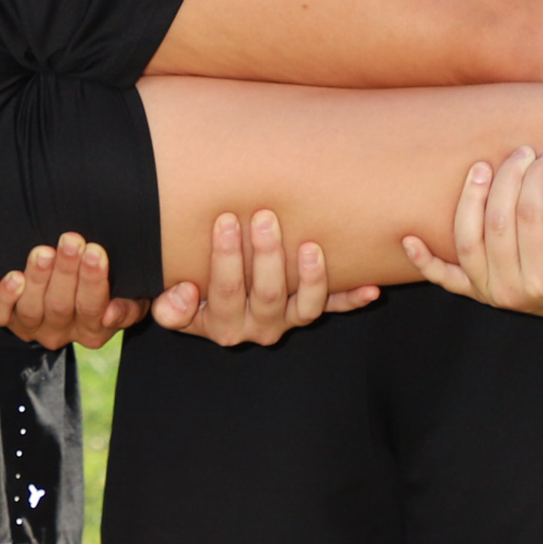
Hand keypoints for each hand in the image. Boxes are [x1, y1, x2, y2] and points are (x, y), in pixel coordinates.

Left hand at [0, 233, 148, 349]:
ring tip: (44, 252)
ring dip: (38, 278)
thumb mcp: (132, 291)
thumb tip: (113, 312)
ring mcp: (35, 327)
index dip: (94, 282)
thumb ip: (133, 303)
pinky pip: (1, 315)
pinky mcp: (10, 319)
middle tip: (71, 241)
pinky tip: (14, 277)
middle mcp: (64, 333)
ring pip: (32, 309)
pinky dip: (4, 297)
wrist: (73, 281)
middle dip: (67, 271)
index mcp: (96, 329)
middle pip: (62, 306)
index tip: (96, 252)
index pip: (94, 310)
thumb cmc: (110, 282)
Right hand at [152, 209, 378, 345]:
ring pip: (306, 307)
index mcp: (221, 324)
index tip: (225, 220)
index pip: (223, 289)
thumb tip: (180, 293)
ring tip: (311, 247)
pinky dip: (353, 300)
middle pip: (266, 294)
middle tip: (264, 216)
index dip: (224, 257)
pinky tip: (372, 290)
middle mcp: (258, 326)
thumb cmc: (193, 296)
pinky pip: (334, 310)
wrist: (218, 316)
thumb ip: (169, 306)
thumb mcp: (173, 305)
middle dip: (265, 255)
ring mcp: (287, 320)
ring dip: (312, 278)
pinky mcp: (309, 314)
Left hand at [402, 148, 542, 321]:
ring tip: (480, 167)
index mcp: (542, 281)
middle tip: (522, 152)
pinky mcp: (476, 290)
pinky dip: (424, 261)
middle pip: (497, 224)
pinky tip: (409, 239)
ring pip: (466, 241)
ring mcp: (488, 291)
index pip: (532, 218)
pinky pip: (445, 278)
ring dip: (469, 201)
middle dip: (509, 180)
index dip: (538, 182)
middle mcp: (509, 291)